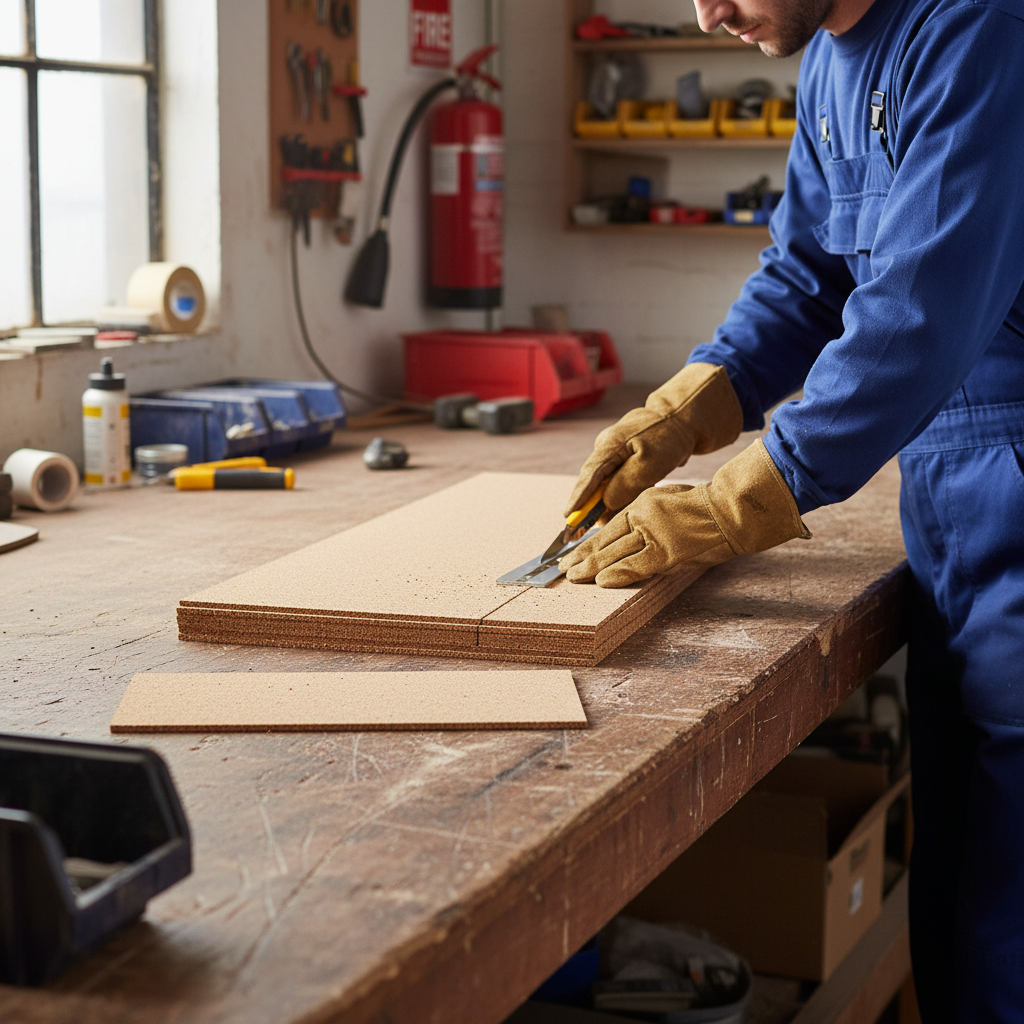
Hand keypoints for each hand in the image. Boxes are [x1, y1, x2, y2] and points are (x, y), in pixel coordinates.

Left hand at [560, 439, 809, 587]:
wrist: (731, 510)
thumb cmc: (706, 507)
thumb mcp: (669, 502)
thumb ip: (649, 517)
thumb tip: (633, 534)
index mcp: (642, 504)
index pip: (609, 528)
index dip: (590, 542)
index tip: (574, 552)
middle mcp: (643, 517)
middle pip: (606, 541)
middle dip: (583, 556)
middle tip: (564, 568)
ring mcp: (653, 535)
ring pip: (615, 553)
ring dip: (592, 567)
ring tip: (574, 577)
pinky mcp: (667, 553)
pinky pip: (636, 566)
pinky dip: (617, 574)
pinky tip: (600, 581)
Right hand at [564, 363, 742, 517]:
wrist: (681, 416)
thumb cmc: (668, 437)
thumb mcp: (650, 464)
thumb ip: (625, 484)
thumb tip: (605, 503)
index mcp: (609, 446)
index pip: (588, 477)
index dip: (577, 499)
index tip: (568, 517)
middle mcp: (606, 447)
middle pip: (592, 482)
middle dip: (586, 506)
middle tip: (578, 530)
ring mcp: (613, 450)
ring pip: (604, 481)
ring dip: (603, 502)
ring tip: (598, 524)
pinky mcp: (623, 455)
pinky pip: (615, 478)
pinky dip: (616, 493)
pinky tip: (617, 507)